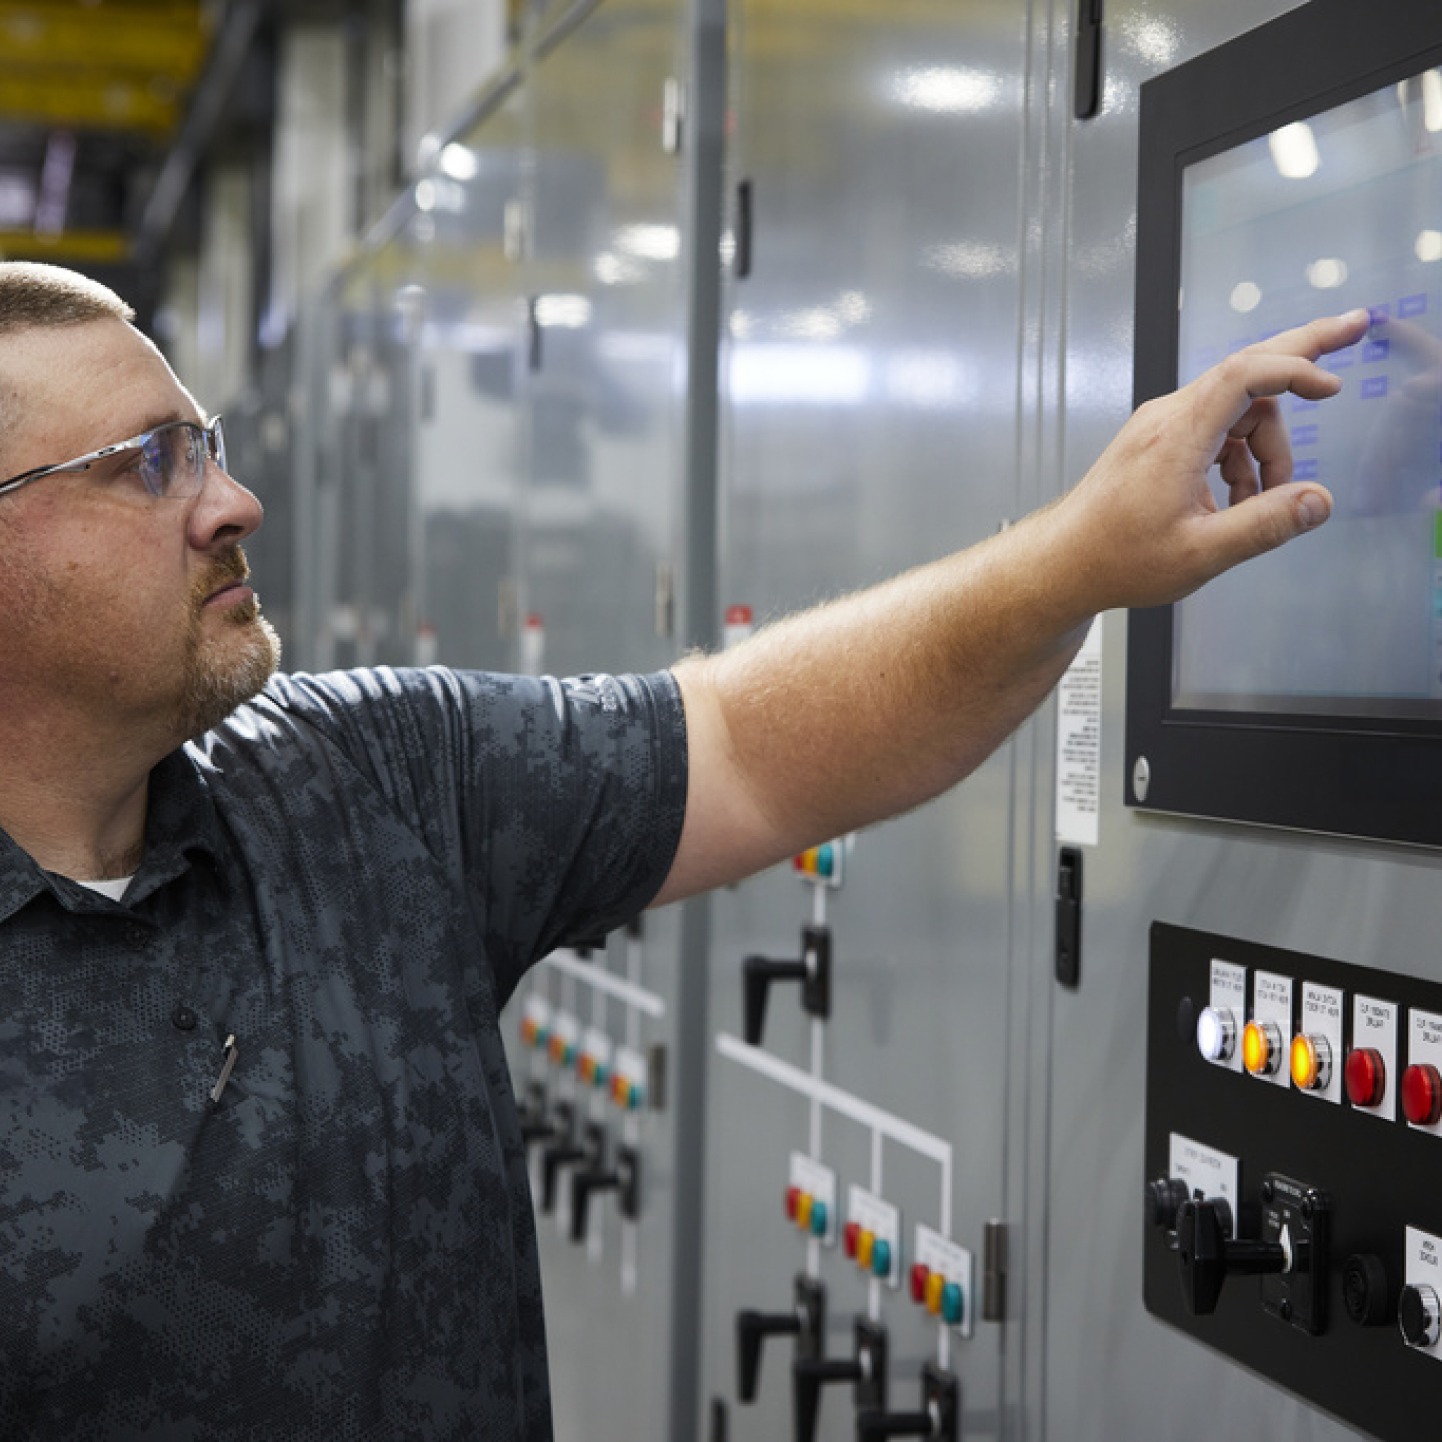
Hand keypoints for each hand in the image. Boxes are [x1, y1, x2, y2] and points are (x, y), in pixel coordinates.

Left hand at [1057, 309, 1371, 610]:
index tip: (1332, 386)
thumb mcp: (1200, 552)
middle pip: (1245, 369)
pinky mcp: (1158, 442)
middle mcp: (1167, 419)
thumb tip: (1317, 502)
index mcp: (1177, 435)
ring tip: (1260, 503)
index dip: (1295, 369)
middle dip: (1302, 352)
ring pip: (1237, 413)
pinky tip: (1237, 502)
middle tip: (1354, 327)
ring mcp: (1160, 427)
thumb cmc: (1117, 559)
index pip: (1245, 374)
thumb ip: (1264, 525)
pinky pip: (1216, 432)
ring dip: (1264, 450)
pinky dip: (1239, 459)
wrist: (1063, 564)